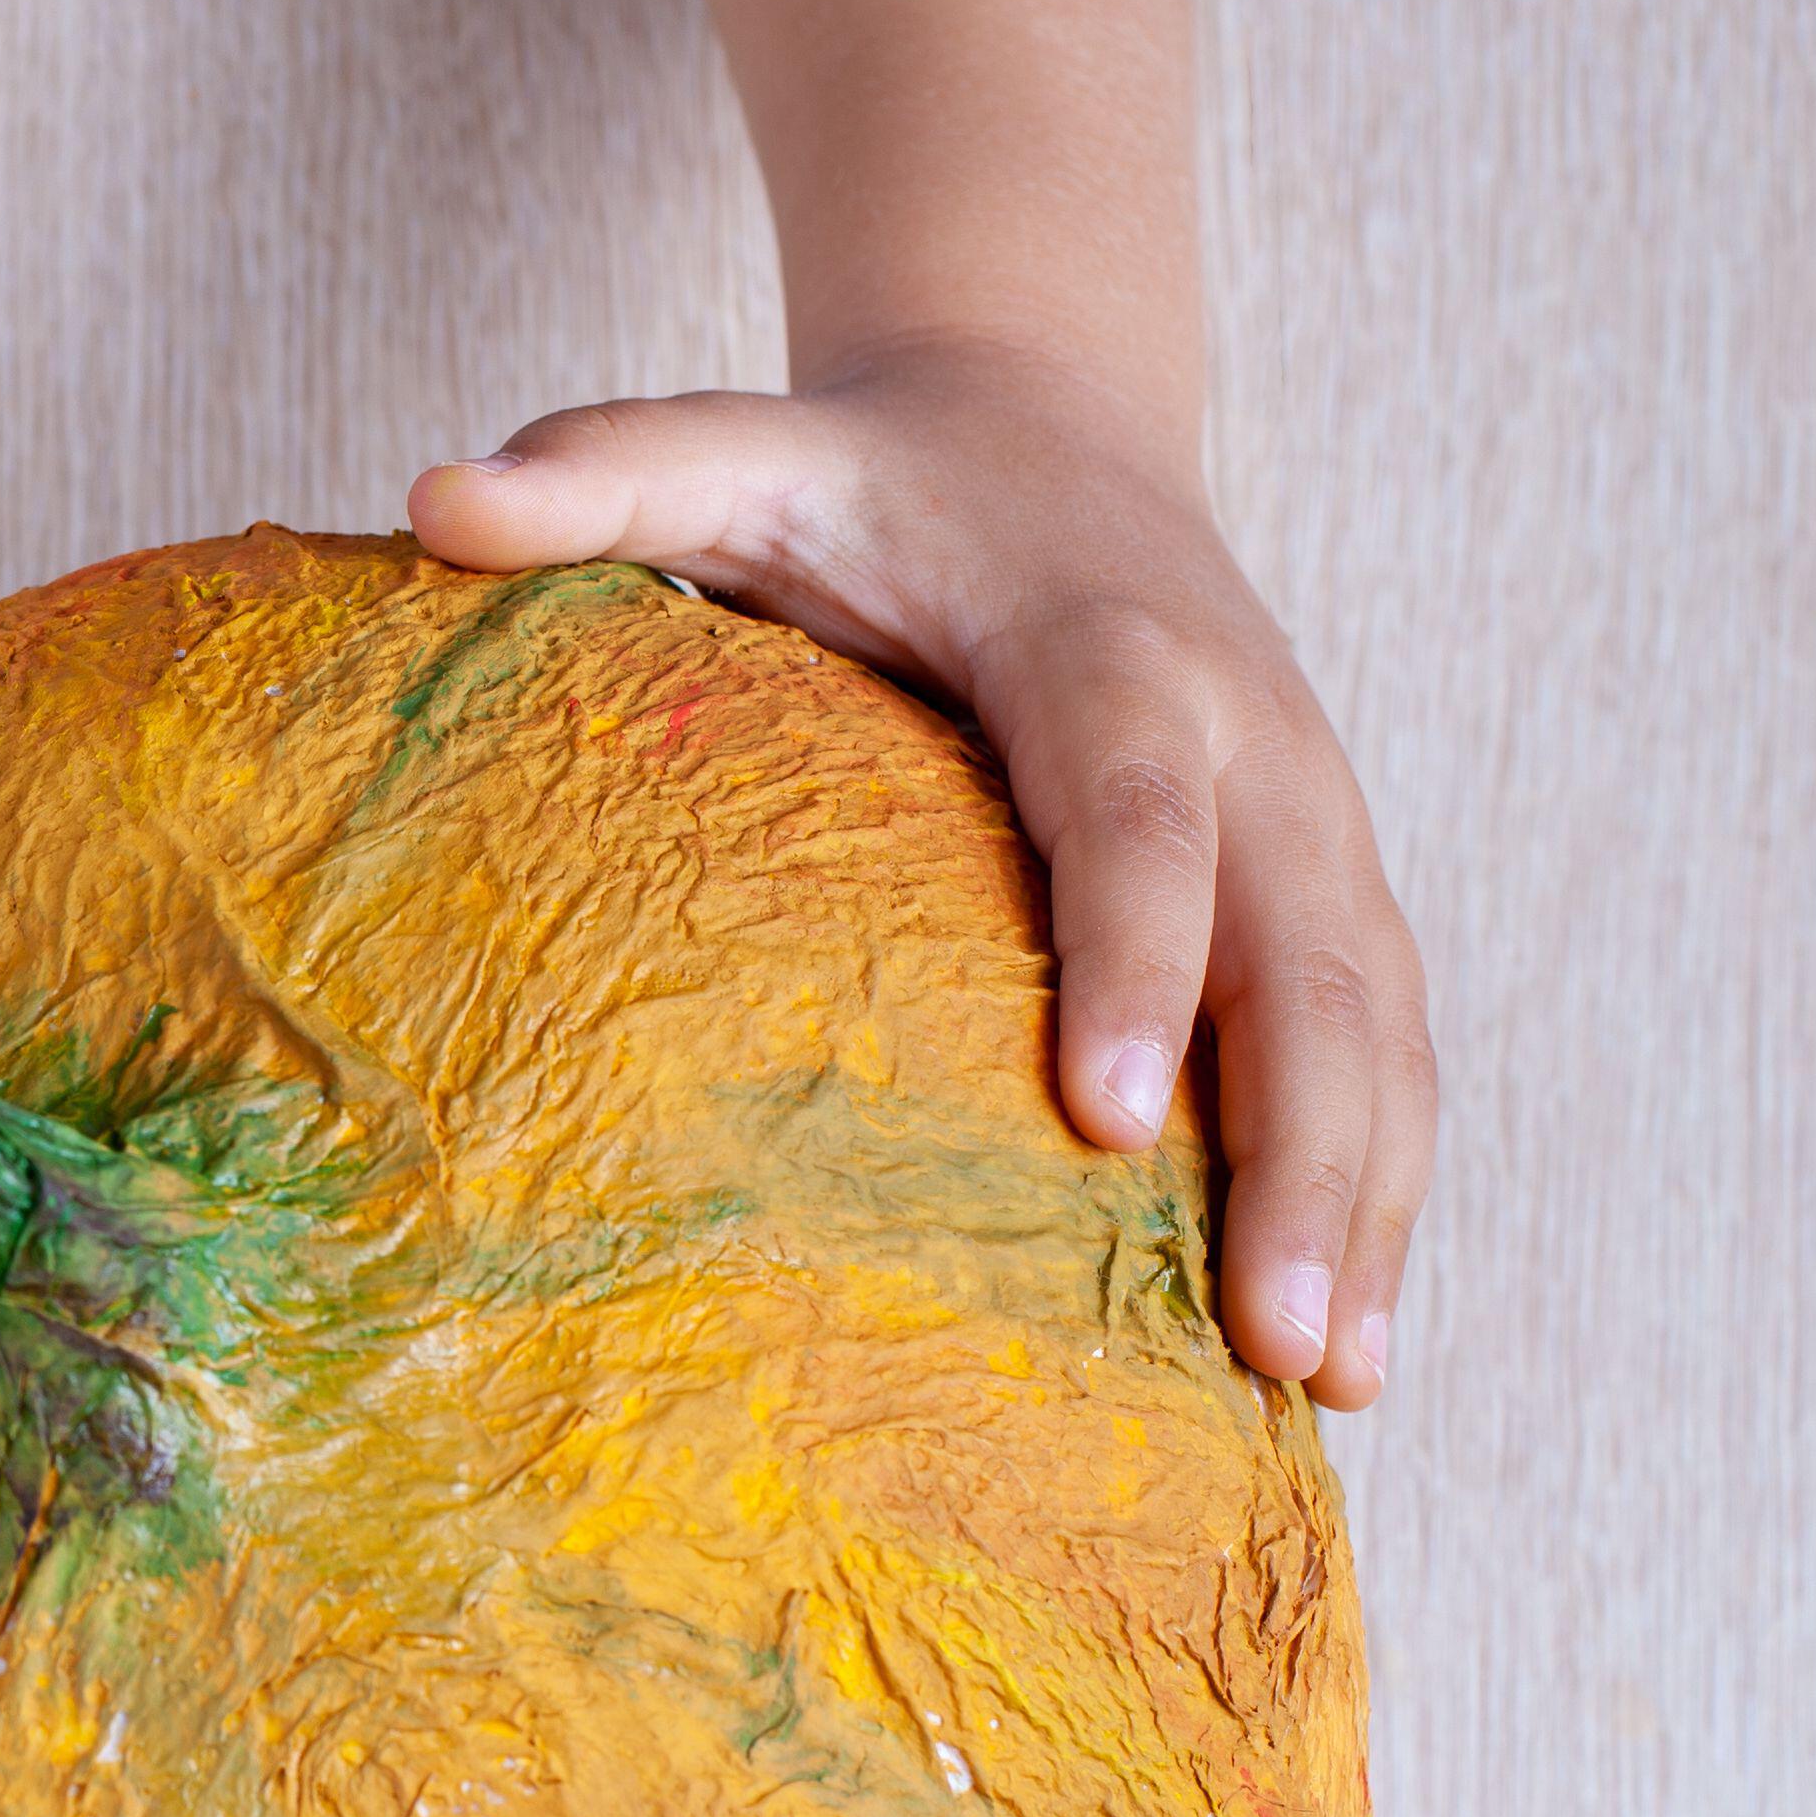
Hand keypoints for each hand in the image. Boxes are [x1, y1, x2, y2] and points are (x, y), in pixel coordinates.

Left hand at [407, 337, 1430, 1407]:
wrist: (1052, 427)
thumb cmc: (865, 480)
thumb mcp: (738, 452)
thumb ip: (603, 471)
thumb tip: (431, 497)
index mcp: (1108, 647)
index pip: (1131, 810)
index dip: (1126, 956)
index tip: (1094, 1117)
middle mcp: (1248, 735)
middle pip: (1302, 954)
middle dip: (1302, 1147)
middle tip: (1275, 1340)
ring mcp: (1314, 814)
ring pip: (1370, 1018)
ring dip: (1367, 1201)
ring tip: (1332, 1389)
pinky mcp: (1334, 878)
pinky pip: (1380, 1041)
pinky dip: (1384, 1186)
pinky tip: (1345, 1351)